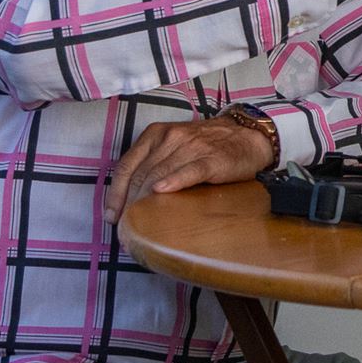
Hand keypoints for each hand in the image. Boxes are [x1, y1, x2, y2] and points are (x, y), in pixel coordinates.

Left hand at [105, 118, 275, 221]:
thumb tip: (130, 198)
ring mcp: (192, 147)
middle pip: (141, 174)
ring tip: (138, 225)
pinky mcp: (213, 159)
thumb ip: (154, 163)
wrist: (249, 136)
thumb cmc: (209, 145)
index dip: (115, 193)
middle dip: (128, 204)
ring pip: (160, 175)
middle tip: (124, 229)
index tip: (112, 216)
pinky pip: (190, 171)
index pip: (127, 166)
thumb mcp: (175, 146)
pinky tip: (163, 193)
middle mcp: (171, 138)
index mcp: (156, 134)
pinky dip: (175, 182)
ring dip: (145, 202)